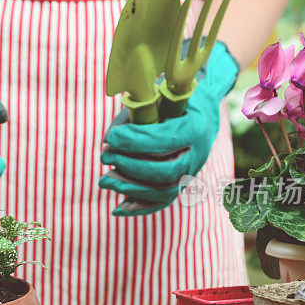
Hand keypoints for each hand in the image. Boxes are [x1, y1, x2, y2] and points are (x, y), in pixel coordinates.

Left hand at [99, 42, 238, 215]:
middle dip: (130, 166)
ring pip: (163, 192)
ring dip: (129, 188)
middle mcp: (197, 156)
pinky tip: (117, 208)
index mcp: (195, 128)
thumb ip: (136, 113)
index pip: (165, 140)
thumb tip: (109, 138)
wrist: (201, 116)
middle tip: (104, 155)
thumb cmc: (174, 102)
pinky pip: (161, 203)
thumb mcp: (161, 96)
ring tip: (103, 179)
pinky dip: (138, 208)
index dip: (135, 141)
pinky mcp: (181, 187)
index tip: (111, 138)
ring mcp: (190, 174)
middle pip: (165, 171)